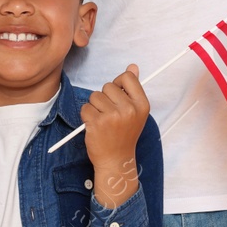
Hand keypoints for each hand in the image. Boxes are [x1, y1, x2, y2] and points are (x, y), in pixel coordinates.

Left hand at [81, 64, 148, 208]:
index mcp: (142, 105)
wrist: (116, 160)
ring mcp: (113, 116)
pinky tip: (95, 126)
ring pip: (94, 96)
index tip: (118, 96)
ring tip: (103, 121)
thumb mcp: (135, 112)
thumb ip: (132, 88)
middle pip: (108, 86)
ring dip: (94, 107)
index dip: (119, 84)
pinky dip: (86, 116)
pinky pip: (85, 107)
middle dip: (105, 98)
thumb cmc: (124, 134)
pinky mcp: (97, 123)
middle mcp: (129, 109)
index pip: (127, 77)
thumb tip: (133, 66)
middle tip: (110, 115)